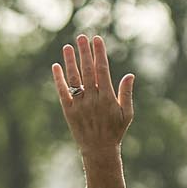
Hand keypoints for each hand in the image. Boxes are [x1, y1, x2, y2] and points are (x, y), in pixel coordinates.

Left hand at [51, 30, 135, 162]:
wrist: (98, 150)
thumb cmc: (115, 131)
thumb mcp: (126, 113)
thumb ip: (126, 93)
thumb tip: (129, 75)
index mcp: (108, 98)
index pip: (102, 70)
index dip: (99, 54)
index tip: (97, 40)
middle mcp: (92, 99)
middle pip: (87, 70)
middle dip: (84, 52)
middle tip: (81, 37)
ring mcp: (79, 104)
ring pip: (73, 78)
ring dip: (70, 62)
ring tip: (67, 47)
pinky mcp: (68, 110)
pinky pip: (62, 92)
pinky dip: (59, 79)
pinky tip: (56, 66)